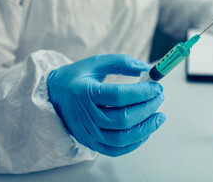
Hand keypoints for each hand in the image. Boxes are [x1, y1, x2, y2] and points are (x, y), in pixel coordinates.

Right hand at [47, 54, 164, 156]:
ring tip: (159, 116)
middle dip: (147, 108)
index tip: (158, 87)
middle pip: (122, 119)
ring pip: (121, 138)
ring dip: (145, 128)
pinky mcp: (90, 143)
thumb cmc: (78, 77)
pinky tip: (146, 130)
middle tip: (160, 97)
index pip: (118, 97)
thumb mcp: (96, 63)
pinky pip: (116, 150)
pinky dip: (134, 142)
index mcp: (84, 93)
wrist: (53, 96)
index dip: (142, 93)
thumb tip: (147, 69)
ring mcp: (87, 133)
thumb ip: (122, 62)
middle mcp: (84, 116)